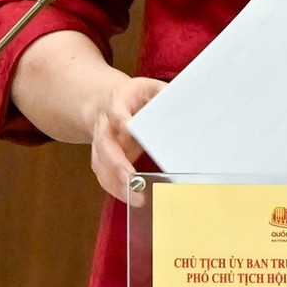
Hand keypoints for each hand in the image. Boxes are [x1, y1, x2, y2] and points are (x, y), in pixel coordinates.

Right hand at [87, 74, 167, 202]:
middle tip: (131, 177)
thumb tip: (186, 105)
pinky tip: (129, 198)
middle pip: (104, 143)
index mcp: (117, 101)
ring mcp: (100, 142)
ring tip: (135, 196)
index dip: (120, 118)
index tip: (127, 129)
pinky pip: (103, 175)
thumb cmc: (133, 96)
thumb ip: (164, 95)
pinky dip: (114, 188)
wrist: (103, 101)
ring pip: (101, 163)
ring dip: (115, 181)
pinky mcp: (101, 158)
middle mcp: (104, 124)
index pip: (115, 109)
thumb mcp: (150, 88)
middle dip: (116, 162)